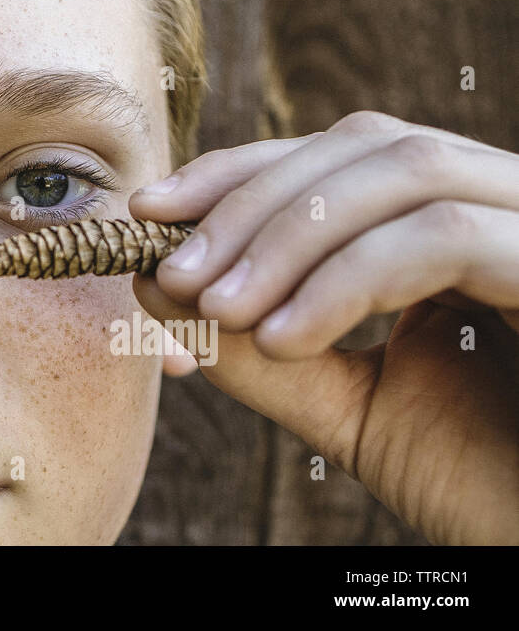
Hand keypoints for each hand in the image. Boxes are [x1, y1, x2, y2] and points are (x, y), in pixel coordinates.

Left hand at [130, 111, 518, 544]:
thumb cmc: (483, 484)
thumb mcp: (346, 405)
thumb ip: (257, 343)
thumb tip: (151, 279)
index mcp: (460, 220)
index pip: (339, 155)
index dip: (238, 172)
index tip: (148, 209)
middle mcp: (509, 205)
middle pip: (366, 145)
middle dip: (251, 206)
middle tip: (174, 274)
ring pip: (404, 173)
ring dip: (289, 238)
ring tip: (220, 311)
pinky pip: (446, 238)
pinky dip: (349, 279)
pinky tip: (287, 340)